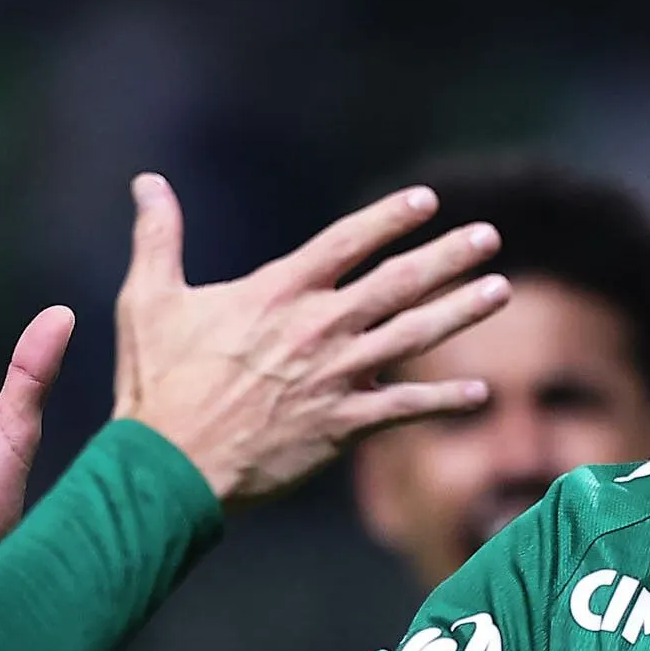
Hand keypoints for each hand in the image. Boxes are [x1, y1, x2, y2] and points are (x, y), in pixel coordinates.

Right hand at [111, 174, 508, 506]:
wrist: (170, 467)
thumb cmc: (156, 384)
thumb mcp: (149, 300)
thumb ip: (158, 237)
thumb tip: (147, 183)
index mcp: (277, 293)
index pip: (347, 242)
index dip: (389, 218)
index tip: (427, 201)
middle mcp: (317, 328)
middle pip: (398, 282)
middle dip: (448, 256)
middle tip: (488, 236)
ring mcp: (335, 377)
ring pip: (414, 336)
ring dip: (461, 312)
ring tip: (501, 290)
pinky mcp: (342, 426)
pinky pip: (405, 410)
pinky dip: (444, 402)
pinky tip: (480, 395)